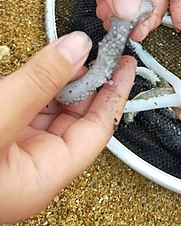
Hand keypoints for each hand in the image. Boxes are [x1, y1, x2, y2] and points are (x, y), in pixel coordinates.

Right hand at [0, 32, 136, 223]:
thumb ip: (40, 81)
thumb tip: (77, 47)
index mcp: (41, 177)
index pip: (96, 133)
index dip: (114, 95)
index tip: (125, 65)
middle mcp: (30, 167)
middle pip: (76, 120)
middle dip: (90, 83)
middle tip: (103, 51)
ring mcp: (11, 150)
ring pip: (50, 111)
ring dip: (63, 81)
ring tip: (76, 53)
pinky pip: (27, 108)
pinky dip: (38, 85)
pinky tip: (46, 66)